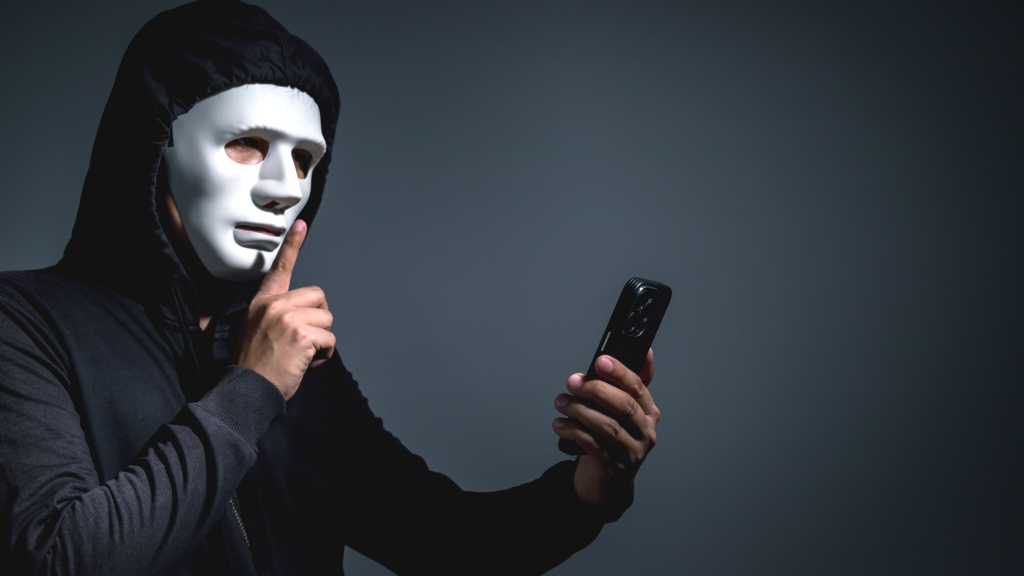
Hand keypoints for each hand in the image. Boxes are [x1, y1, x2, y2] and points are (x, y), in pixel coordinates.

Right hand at [235, 219, 334, 400]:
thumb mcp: (249, 332)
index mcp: (262, 302)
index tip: (302, 224)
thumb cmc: (252, 366)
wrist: (246, 389)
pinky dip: (324, 355)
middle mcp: (274, 305)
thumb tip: (257, 315)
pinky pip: (329, 339)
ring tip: (300, 354)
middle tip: (302, 339)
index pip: (280, 268)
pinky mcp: (302, 333)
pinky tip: (306, 364)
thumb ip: (265, 318)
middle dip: (318, 318)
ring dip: (321, 340)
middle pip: (318, 297)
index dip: (293, 245)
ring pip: (327, 319)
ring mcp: (288, 318)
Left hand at [551, 348, 658, 515]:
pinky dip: (573, 431)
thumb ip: (626, 382)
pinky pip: (593, 445)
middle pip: (624, 406)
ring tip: (561, 402)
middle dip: (596, 390)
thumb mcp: (620, 409)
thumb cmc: (610, 437)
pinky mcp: (613, 467)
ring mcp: (631, 451)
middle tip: (572, 381)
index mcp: (648, 412)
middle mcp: (645, 432)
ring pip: (607, 426)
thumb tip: (645, 351)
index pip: (638, 387)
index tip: (600, 360)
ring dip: (579, 410)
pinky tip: (560, 424)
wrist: (606, 480)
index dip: (620, 372)